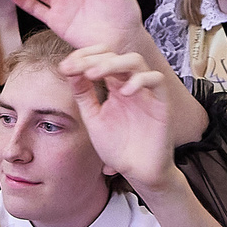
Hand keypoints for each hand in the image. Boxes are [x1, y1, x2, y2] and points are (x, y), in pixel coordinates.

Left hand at [62, 45, 185, 191]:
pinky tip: (124, 92)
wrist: (138, 171)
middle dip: (94, 58)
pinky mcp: (161, 102)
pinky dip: (141, 80)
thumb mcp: (93, 117)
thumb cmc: (118, 147)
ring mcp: (146, 92)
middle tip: (77, 68)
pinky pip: (156, 79)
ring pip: (136, 61)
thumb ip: (83, 94)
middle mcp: (130, 85)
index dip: (83, 57)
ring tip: (95, 74)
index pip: (101, 58)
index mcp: (114, 86)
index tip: (64, 67)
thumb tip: (68, 69)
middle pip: (116, 54)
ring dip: (114, 62)